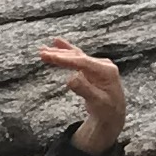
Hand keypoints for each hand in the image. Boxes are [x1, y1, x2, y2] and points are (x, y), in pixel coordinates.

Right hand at [41, 38, 126, 153]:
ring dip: (59, 52)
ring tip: (43, 50)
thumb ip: (85, 90)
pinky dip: (66, 51)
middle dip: (59, 54)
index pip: (83, 62)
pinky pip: (76, 58)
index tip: (51, 57)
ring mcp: (97, 65)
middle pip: (77, 57)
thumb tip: (70, 78)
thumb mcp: (98, 103)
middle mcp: (102, 65)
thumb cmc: (107, 109)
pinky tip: (57, 42)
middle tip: (42, 53)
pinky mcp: (91, 68)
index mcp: (107, 71)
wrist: (113, 113)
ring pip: (75, 56)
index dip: (66, 59)